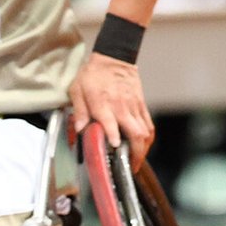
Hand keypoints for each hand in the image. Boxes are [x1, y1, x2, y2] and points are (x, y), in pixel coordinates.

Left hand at [69, 52, 154, 169]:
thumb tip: (78, 129)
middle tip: (130, 167)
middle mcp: (121, 108)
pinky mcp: (141, 105)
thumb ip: (78, 111)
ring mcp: (134, 107)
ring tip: (136, 161)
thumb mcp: (77, 90)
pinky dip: (148, 139)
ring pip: (145, 132)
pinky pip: (149, 125)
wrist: (113, 58)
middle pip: (136, 133)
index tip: (115, 149)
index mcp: (103, 104)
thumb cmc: (92, 75)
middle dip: (136, 153)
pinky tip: (143, 147)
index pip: (111, 124)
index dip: (114, 138)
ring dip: (143, 149)